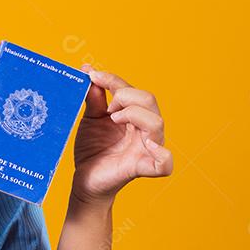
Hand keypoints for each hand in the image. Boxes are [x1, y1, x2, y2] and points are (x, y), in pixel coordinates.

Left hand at [70, 64, 173, 205]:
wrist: (85, 179)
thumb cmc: (92, 149)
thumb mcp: (91, 119)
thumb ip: (93, 97)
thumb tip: (88, 69)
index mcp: (134, 116)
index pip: (133, 90)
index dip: (114, 80)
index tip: (92, 76)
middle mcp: (144, 130)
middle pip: (149, 101)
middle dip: (126, 96)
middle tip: (107, 107)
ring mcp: (146, 149)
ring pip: (157, 123)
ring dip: (134, 114)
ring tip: (114, 119)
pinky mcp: (142, 168)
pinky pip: (165, 164)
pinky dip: (161, 153)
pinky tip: (147, 145)